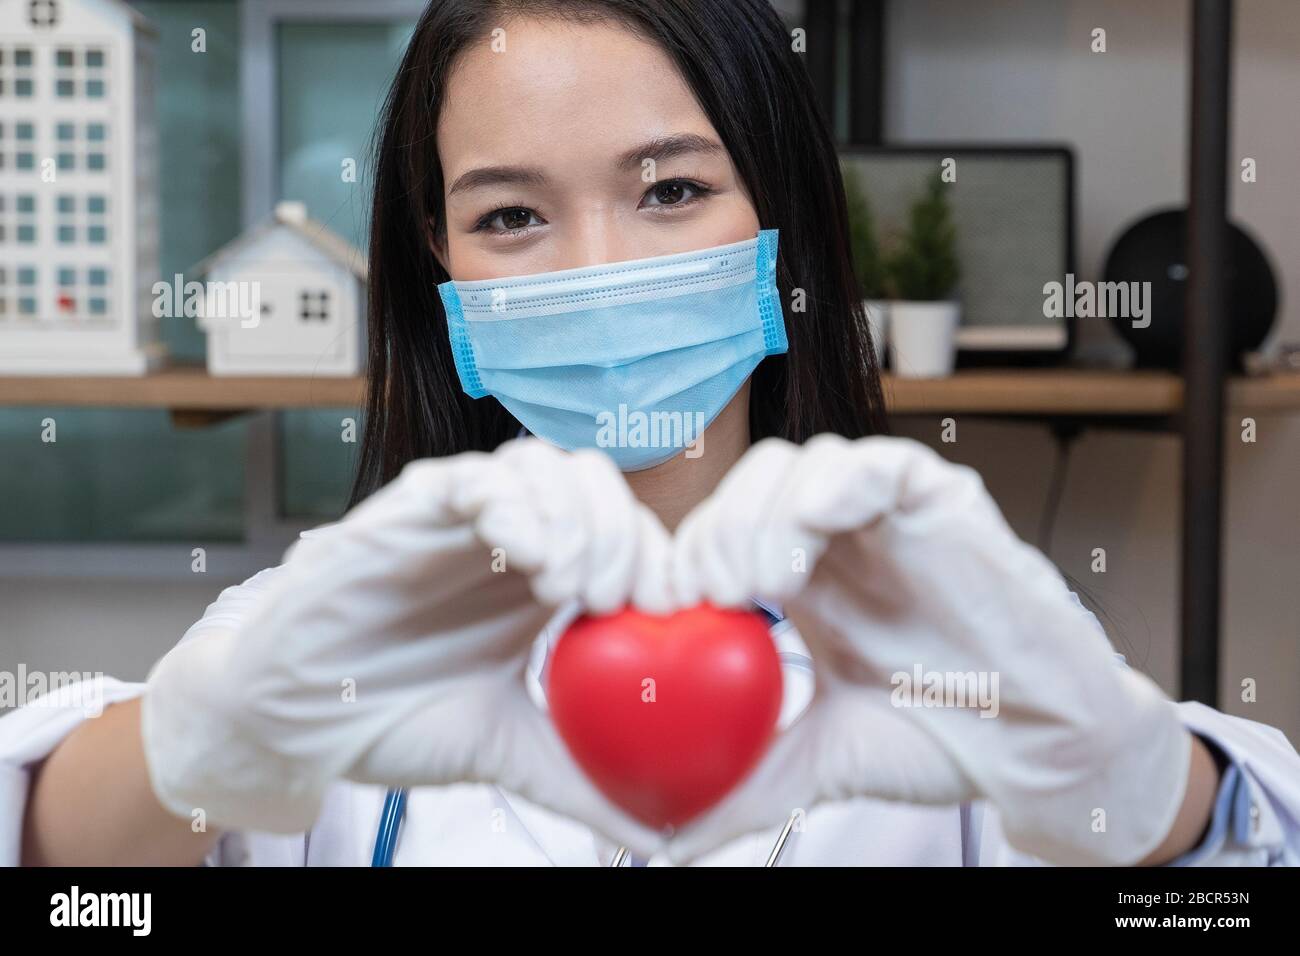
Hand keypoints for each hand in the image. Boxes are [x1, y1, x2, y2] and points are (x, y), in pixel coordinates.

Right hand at [141, 438, 671, 855]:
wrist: (297, 717)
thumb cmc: (396, 717)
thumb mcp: (506, 748)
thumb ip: (578, 775)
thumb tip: (659, 837)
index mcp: (547, 585)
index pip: (630, 539)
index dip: (657, 563)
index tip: (663, 612)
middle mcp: (515, 541)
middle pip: (599, 491)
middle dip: (622, 536)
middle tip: (611, 598)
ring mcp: (466, 519)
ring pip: (546, 466)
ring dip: (572, 515)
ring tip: (561, 582)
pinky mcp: (414, 508)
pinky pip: (475, 476)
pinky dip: (511, 501)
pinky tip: (520, 553)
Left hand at [668, 434, 1190, 865]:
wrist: (1040, 747)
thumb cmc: (947, 738)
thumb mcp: (825, 759)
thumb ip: (752, 782)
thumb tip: (674, 838)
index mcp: (803, 579)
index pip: (720, 530)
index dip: (686, 555)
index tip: (665, 607)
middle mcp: (839, 537)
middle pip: (749, 487)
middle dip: (715, 531)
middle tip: (709, 593)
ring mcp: (886, 514)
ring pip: (799, 464)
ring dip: (762, 514)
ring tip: (761, 582)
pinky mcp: (939, 499)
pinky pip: (876, 461)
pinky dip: (832, 487)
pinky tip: (811, 541)